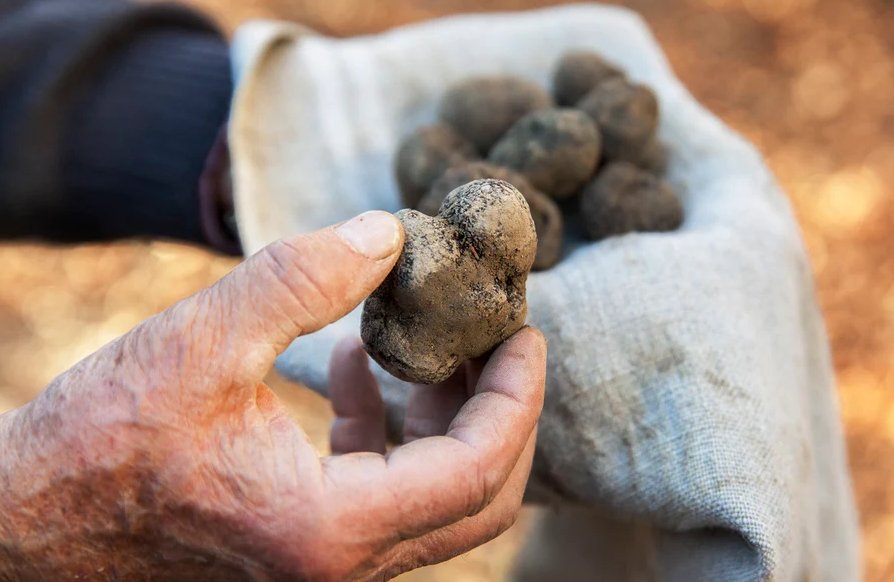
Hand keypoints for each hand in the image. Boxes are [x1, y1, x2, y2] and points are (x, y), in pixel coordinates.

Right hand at [0, 211, 545, 580]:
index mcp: (329, 532)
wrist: (23, 526)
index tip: (525, 332)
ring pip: (431, 499)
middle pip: (476, 500)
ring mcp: (321, 564)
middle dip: (500, 411)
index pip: (477, 473)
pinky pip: (376, 492)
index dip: (517, 398)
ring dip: (444, 416)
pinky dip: (384, 429)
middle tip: (500, 337)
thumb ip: (302, 278)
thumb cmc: (96, 444)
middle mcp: (339, 567)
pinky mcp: (297, 543)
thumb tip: (388, 234)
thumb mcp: (200, 342)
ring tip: (425, 338)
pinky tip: (355, 364)